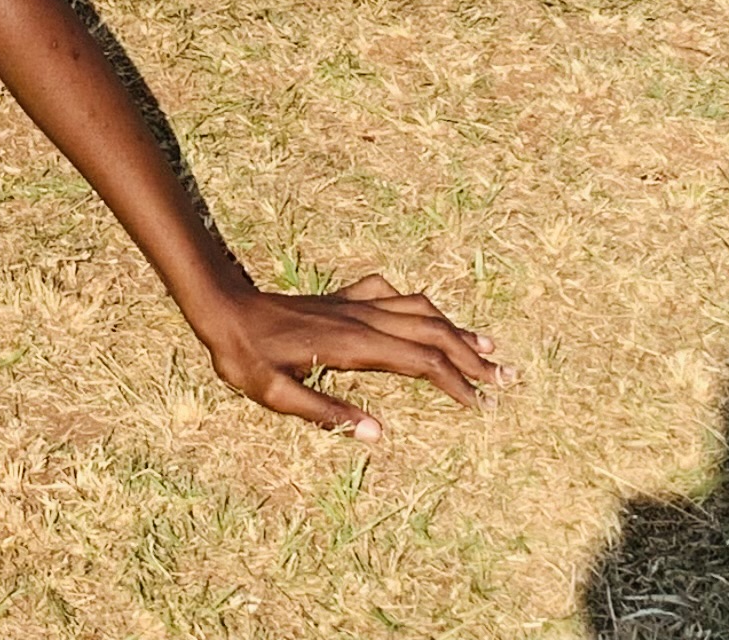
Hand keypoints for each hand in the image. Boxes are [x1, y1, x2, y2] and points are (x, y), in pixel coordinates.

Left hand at [198, 276, 503, 436]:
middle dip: (471, 355)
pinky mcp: (342, 298)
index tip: (481, 403)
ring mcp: (354, 304)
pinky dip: (418, 304)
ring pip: (418, 310)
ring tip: (487, 346)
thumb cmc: (245, 356)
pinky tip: (424, 313)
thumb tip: (378, 434)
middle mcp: (361, 319)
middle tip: (506, 378)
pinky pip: (391, 295)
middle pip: (431, 332)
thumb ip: (326, 414)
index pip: (419, 361)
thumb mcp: (275, 395)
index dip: (454, 382)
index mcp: (352, 345)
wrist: (223, 307)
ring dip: (455, 328)